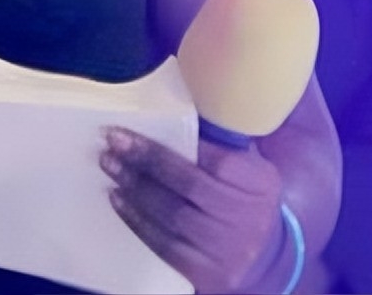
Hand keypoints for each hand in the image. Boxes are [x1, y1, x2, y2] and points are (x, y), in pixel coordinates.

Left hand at [104, 128, 290, 293]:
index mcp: (257, 183)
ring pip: (172, 216)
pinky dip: (136, 220)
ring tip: (109, 165)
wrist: (262, 257)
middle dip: (145, 161)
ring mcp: (225, 248)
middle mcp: (245, 217)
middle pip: (188, 185)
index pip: (217, 160)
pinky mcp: (206, 272)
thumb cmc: (243, 198)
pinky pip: (164, 245)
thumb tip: (177, 100)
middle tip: (111, 142)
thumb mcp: (248, 168)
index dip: (173, 145)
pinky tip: (116, 199)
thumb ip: (221, 141)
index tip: (131, 129)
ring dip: (134, 188)